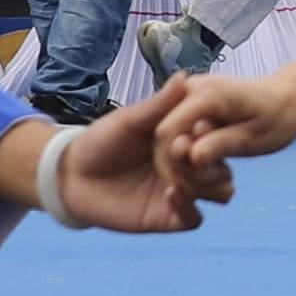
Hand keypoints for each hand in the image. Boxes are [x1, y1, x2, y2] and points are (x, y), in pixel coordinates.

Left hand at [35, 95, 222, 237]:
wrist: (71, 175)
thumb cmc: (100, 141)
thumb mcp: (131, 120)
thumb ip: (160, 104)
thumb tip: (185, 77)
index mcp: (183, 140)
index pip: (216, 136)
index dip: (214, 132)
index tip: (199, 126)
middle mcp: (187, 166)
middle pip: (224, 166)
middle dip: (212, 160)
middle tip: (184, 152)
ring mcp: (181, 192)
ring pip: (220, 192)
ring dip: (207, 183)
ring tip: (179, 175)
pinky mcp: (167, 217)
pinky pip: (194, 219)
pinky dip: (190, 207)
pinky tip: (171, 192)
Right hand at [159, 63, 295, 183]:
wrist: (286, 98)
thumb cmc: (277, 116)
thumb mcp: (254, 137)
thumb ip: (221, 145)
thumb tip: (191, 156)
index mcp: (206, 94)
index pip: (167, 132)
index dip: (176, 162)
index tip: (203, 177)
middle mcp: (190, 90)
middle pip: (164, 137)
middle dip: (182, 167)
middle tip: (218, 178)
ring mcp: (186, 97)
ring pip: (168, 139)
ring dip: (186, 165)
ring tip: (219, 172)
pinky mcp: (188, 108)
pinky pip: (177, 135)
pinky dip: (189, 155)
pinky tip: (211, 166)